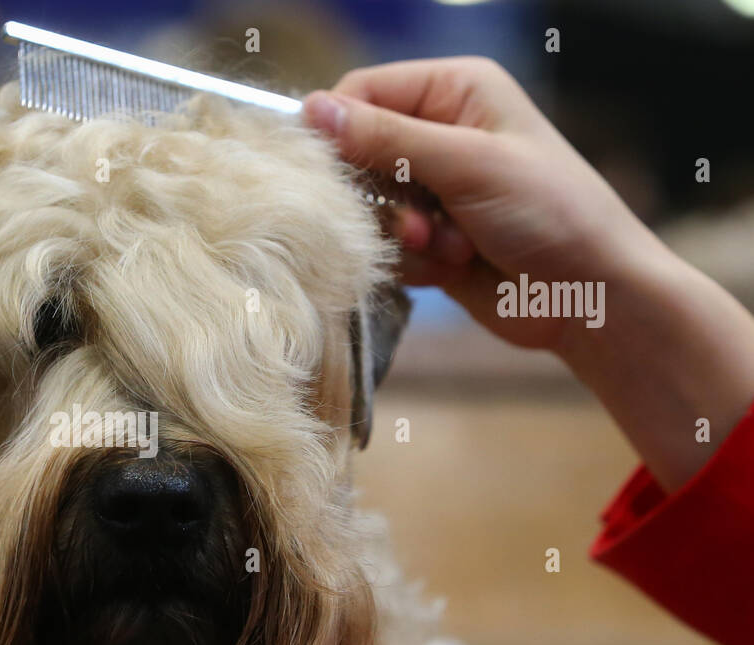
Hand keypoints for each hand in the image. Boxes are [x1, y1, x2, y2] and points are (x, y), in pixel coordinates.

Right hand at [303, 57, 753, 490]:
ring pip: (366, 208)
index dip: (338, 130)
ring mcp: (432, 190)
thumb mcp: (468, 164)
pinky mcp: (428, 239)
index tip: (329, 171)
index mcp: (454, 91)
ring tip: (451, 247)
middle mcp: (439, 133)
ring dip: (401, 234)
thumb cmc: (551, 212)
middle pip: (356, 155)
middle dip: (381, 196)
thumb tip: (311, 110)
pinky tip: (455, 266)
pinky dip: (412, 261)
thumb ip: (387, 138)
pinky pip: (383, 245)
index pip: (361, 93)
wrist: (591, 295)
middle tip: (417, 221)